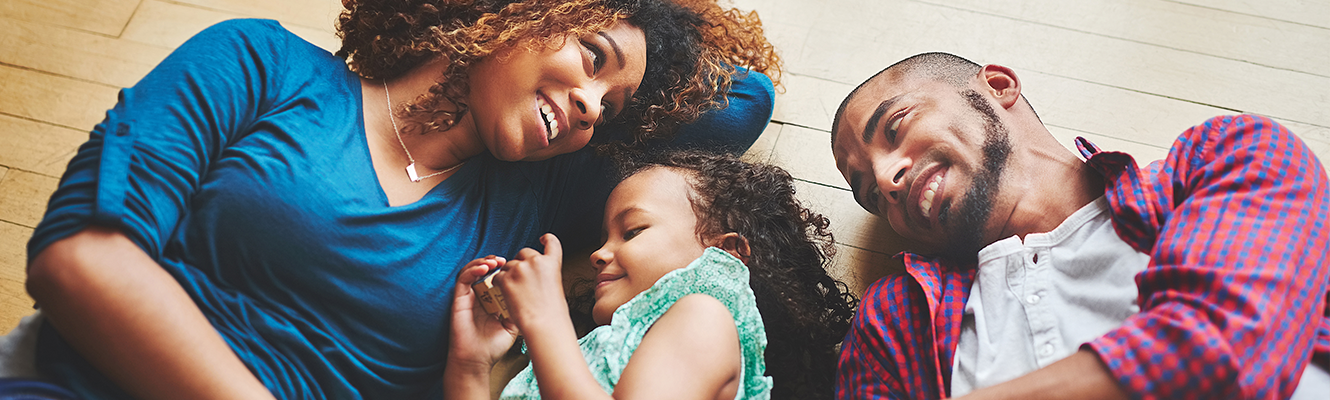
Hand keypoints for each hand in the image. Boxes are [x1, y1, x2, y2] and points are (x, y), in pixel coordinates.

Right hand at [447, 256, 517, 373]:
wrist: (477, 361)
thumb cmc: (493, 346)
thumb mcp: (513, 325)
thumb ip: (518, 309)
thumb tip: (532, 295)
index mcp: (491, 299)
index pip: (496, 277)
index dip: (505, 268)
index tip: (516, 266)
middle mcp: (479, 296)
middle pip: (484, 270)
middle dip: (494, 261)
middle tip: (505, 260)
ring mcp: (468, 296)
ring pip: (472, 270)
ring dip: (483, 262)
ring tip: (495, 262)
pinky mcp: (459, 299)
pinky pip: (463, 279)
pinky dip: (472, 270)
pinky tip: (484, 268)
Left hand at [496, 234, 571, 333]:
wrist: (544, 325)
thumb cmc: (552, 313)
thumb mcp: (556, 287)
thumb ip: (546, 276)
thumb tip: (537, 278)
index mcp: (552, 263)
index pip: (552, 243)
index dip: (547, 239)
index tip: (543, 238)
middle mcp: (536, 261)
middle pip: (524, 253)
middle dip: (520, 262)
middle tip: (521, 278)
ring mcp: (520, 269)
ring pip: (508, 265)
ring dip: (509, 275)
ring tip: (513, 290)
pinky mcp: (506, 279)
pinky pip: (497, 276)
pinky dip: (499, 283)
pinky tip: (503, 293)